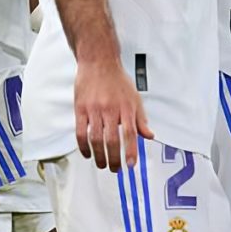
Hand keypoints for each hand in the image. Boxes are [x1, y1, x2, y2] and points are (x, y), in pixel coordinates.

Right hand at [73, 54, 151, 170]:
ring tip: (101, 164)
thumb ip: (141, 119)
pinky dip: (84, 146)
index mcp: (126, 108)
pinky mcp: (80, 108)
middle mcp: (110, 109)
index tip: (131, 164)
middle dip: (114, 159)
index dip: (130, 151)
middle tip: (115, 169)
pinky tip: (87, 153)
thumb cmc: (117, 80)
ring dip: (99, 156)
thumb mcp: (135, 98)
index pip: (130, 134)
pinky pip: (81, 131)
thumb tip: (149, 135)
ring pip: (96, 139)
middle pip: (112, 140)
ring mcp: (94, 109)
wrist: (99, 62)